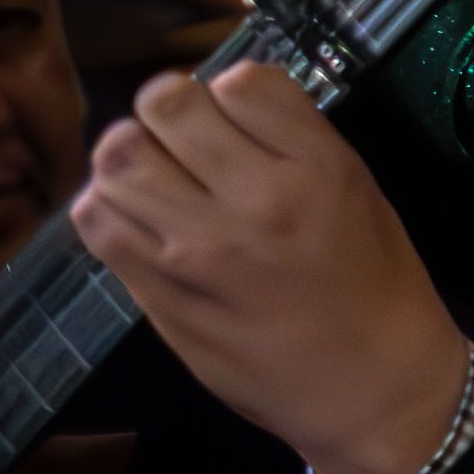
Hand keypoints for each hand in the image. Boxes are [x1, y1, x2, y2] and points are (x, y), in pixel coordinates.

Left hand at [64, 61, 473, 473]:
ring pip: (118, 155)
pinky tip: (135, 217)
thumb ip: (295, 144)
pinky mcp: (158, 291)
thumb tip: (222, 104)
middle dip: (170, 110)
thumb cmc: (378, 288)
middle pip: (165, 104)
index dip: (231, 92)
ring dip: (131, 155)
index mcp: (320, 171)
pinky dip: (107, 205)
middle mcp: (256, 200)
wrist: (370, 391)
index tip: (240, 121)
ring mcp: (198, 248)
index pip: (240, 82)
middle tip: (183, 139)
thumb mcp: (361, 196)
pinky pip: (96, 219)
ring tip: (155, 177)